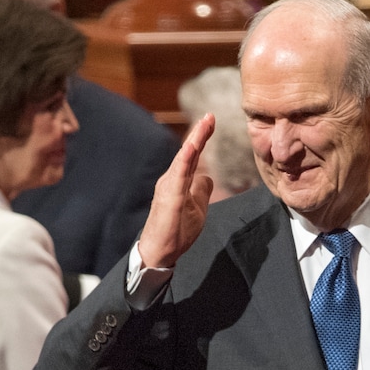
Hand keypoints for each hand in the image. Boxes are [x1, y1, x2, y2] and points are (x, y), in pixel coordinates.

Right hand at [138, 113, 214, 267]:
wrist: (159, 253)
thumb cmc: (176, 232)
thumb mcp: (197, 209)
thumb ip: (201, 191)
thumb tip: (207, 176)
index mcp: (178, 182)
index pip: (192, 156)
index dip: (201, 138)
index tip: (210, 120)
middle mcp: (171, 181)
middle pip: (188, 153)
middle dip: (199, 134)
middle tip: (210, 116)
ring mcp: (169, 188)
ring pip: (183, 160)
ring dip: (194, 141)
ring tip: (205, 124)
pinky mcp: (170, 199)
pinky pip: (179, 176)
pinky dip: (185, 160)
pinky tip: (192, 147)